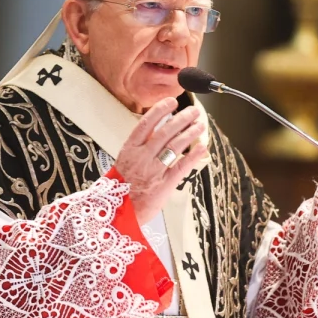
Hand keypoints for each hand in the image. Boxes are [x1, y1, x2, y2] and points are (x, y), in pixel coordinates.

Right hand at [117, 98, 208, 224]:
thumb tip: (154, 130)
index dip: (160, 110)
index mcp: (129, 150)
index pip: (145, 124)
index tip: (172, 102)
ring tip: (199, 125)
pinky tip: (202, 147)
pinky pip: (181, 167)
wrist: (116, 215)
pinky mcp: (164, 185)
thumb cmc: (119, 189)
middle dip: (181, 119)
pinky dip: (193, 156)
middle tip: (193, 111)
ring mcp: (153, 171)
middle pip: (165, 132)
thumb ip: (138, 147)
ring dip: (190, 133)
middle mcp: (141, 158)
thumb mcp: (123, 162)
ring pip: (174, 146)